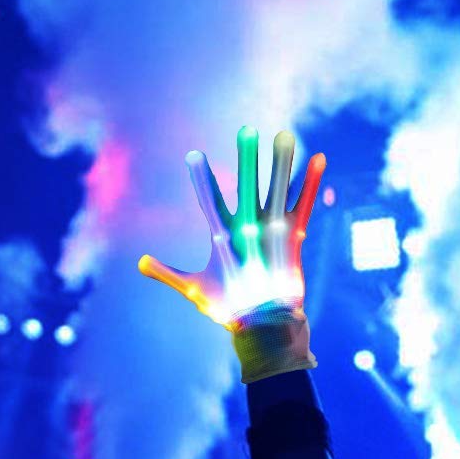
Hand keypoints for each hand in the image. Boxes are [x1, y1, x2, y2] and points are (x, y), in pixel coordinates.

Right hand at [139, 126, 324, 382]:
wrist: (267, 327)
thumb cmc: (229, 308)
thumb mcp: (195, 289)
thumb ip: (167, 273)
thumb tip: (140, 263)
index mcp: (223, 239)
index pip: (209, 203)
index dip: (200, 179)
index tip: (193, 154)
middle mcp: (249, 231)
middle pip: (247, 188)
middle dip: (247, 159)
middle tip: (247, 131)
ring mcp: (274, 232)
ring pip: (278, 190)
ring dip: (282, 162)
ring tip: (285, 135)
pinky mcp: (295, 237)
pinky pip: (305, 204)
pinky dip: (311, 182)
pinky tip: (319, 158)